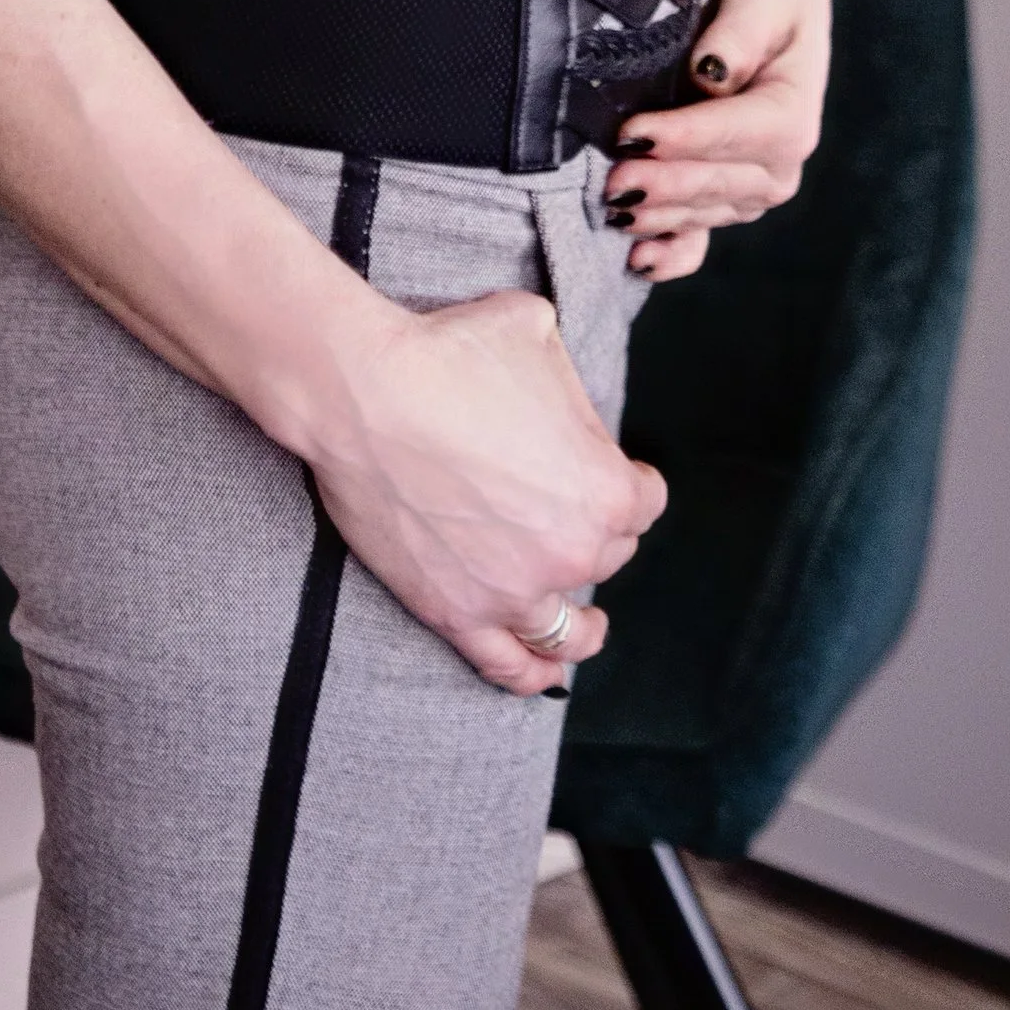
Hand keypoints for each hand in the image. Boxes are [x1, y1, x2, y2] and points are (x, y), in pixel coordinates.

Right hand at [307, 288, 667, 695]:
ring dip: (583, 627)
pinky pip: (508, 667)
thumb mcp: (538, 332)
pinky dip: (532, 676)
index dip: (631, 481)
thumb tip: (564, 400)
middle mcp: (572, 550)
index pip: (645, 500)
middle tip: (564, 510)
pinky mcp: (457, 615)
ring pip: (570, 629)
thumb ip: (570, 381)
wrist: (364, 393)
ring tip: (588, 625)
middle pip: (607, 554)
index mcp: (604, 486)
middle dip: (595, 531)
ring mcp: (515, 592)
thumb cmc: (449, 352)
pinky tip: (545, 676)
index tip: (618, 475)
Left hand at [604, 0, 830, 280]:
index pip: (737, 133)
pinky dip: (674, 252)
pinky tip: (640, 263)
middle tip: (615, 181)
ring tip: (615, 211)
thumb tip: (712, 71)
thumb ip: (740, 33)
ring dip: (661, 214)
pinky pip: (704, 233)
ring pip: (705, 210)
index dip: (685, 137)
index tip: (636, 133)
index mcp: (793, 111)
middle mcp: (781, 161)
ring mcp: (755, 185)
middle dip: (666, 184)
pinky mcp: (727, 194)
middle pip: (719, 181)